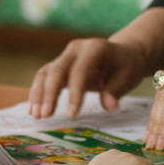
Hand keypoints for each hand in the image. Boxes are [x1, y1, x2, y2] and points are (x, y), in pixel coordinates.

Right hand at [28, 38, 145, 118]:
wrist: (123, 53)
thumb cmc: (127, 65)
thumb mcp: (128, 76)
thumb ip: (116, 90)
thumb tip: (109, 106)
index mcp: (95, 48)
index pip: (80, 71)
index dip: (74, 93)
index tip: (71, 115)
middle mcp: (76, 49)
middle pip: (57, 70)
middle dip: (49, 94)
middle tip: (44, 116)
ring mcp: (66, 56)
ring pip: (46, 73)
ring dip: (39, 94)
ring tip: (36, 115)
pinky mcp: (60, 65)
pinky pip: (45, 77)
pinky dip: (38, 93)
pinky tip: (35, 110)